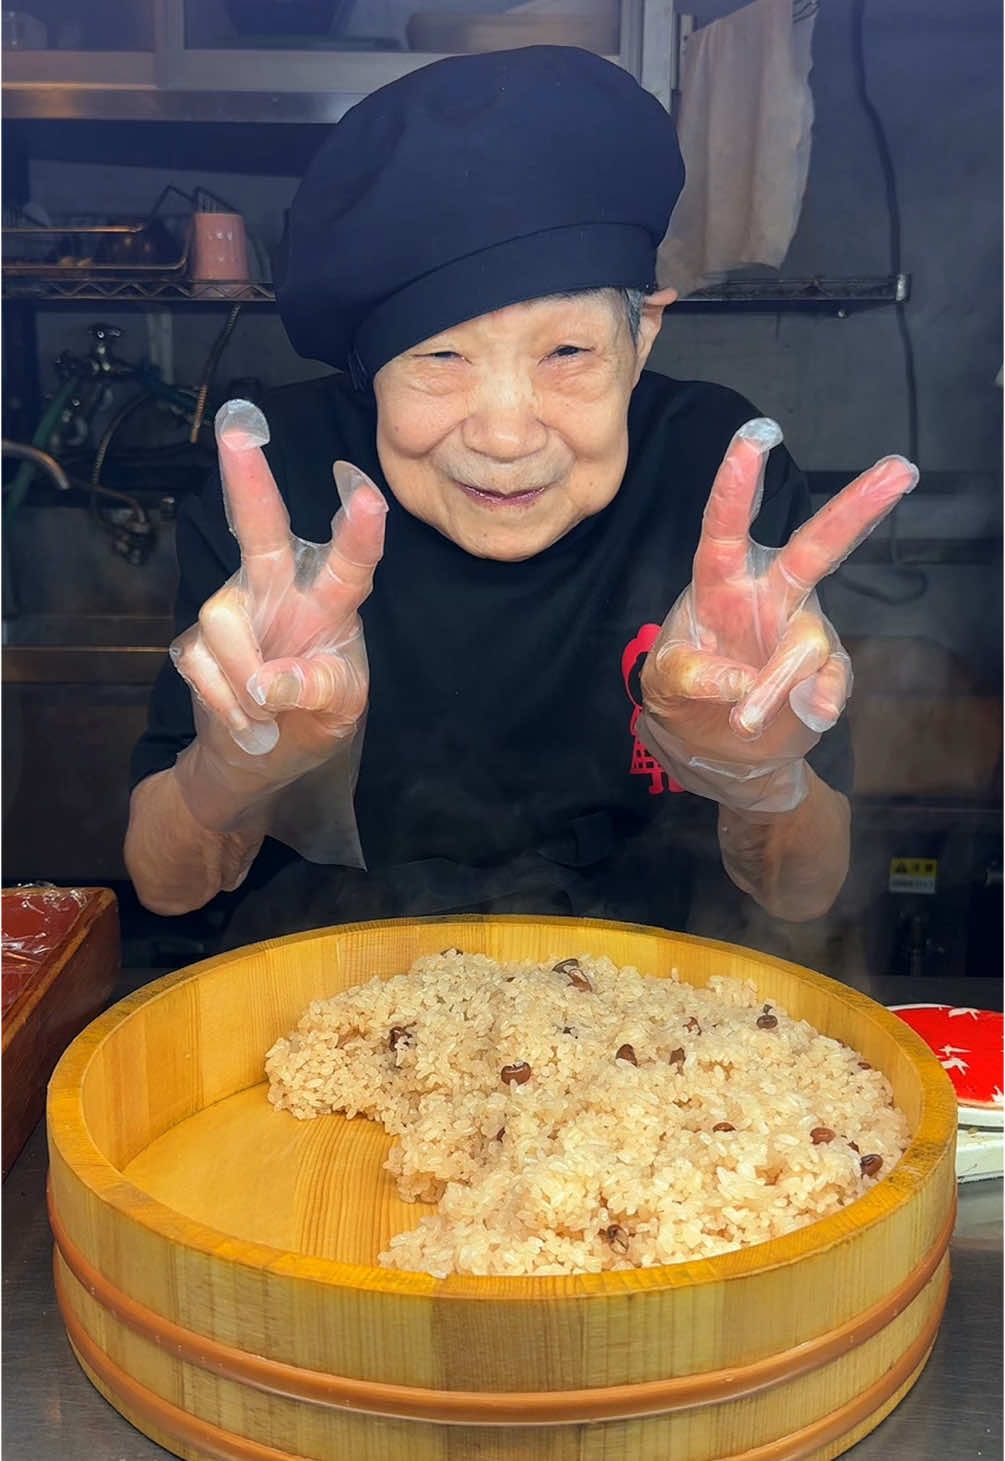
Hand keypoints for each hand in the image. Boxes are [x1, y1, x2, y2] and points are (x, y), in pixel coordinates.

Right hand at [170, 399, 386, 822]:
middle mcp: (279, 592)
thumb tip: (271, 681)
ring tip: (269, 713)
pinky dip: (228, 706)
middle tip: (238, 432)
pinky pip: (203, 667)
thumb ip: (319, 690)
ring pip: (224, 624)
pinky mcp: (197, 642)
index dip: (358, 531)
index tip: (365, 492)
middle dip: (250, 483)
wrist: (257, 759)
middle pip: (263, 533)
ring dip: (248, 682)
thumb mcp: (338, 714)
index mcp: (330, 605)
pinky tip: (247, 722)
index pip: (350, 566)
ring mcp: (235, 611)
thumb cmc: (313, 719)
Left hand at [640, 418, 917, 812]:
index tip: (758, 434)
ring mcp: (800, 631)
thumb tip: (739, 684)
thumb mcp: (663, 684)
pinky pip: (831, 680)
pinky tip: (809, 714)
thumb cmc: (684, 694)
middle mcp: (768, 595)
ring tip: (745, 722)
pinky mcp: (823, 672)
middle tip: (899, 470)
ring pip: (809, 641)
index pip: (725, 527)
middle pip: (815, 547)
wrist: (718, 747)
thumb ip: (688, 675)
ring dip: (778, 681)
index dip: (738, 483)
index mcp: (720, 583)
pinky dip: (819, 700)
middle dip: (856, 508)